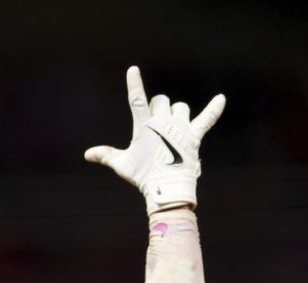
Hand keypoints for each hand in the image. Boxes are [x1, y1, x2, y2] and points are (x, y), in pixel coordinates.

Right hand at [85, 66, 224, 214]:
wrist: (167, 188)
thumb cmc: (143, 176)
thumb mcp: (122, 165)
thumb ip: (106, 155)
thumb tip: (87, 154)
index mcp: (144, 126)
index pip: (136, 100)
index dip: (134, 83)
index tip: (133, 69)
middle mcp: (163, 122)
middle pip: (162, 101)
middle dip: (158, 108)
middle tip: (156, 129)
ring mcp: (181, 127)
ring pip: (181, 108)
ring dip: (177, 114)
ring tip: (173, 130)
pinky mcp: (195, 135)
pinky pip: (207, 118)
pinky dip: (214, 108)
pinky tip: (221, 99)